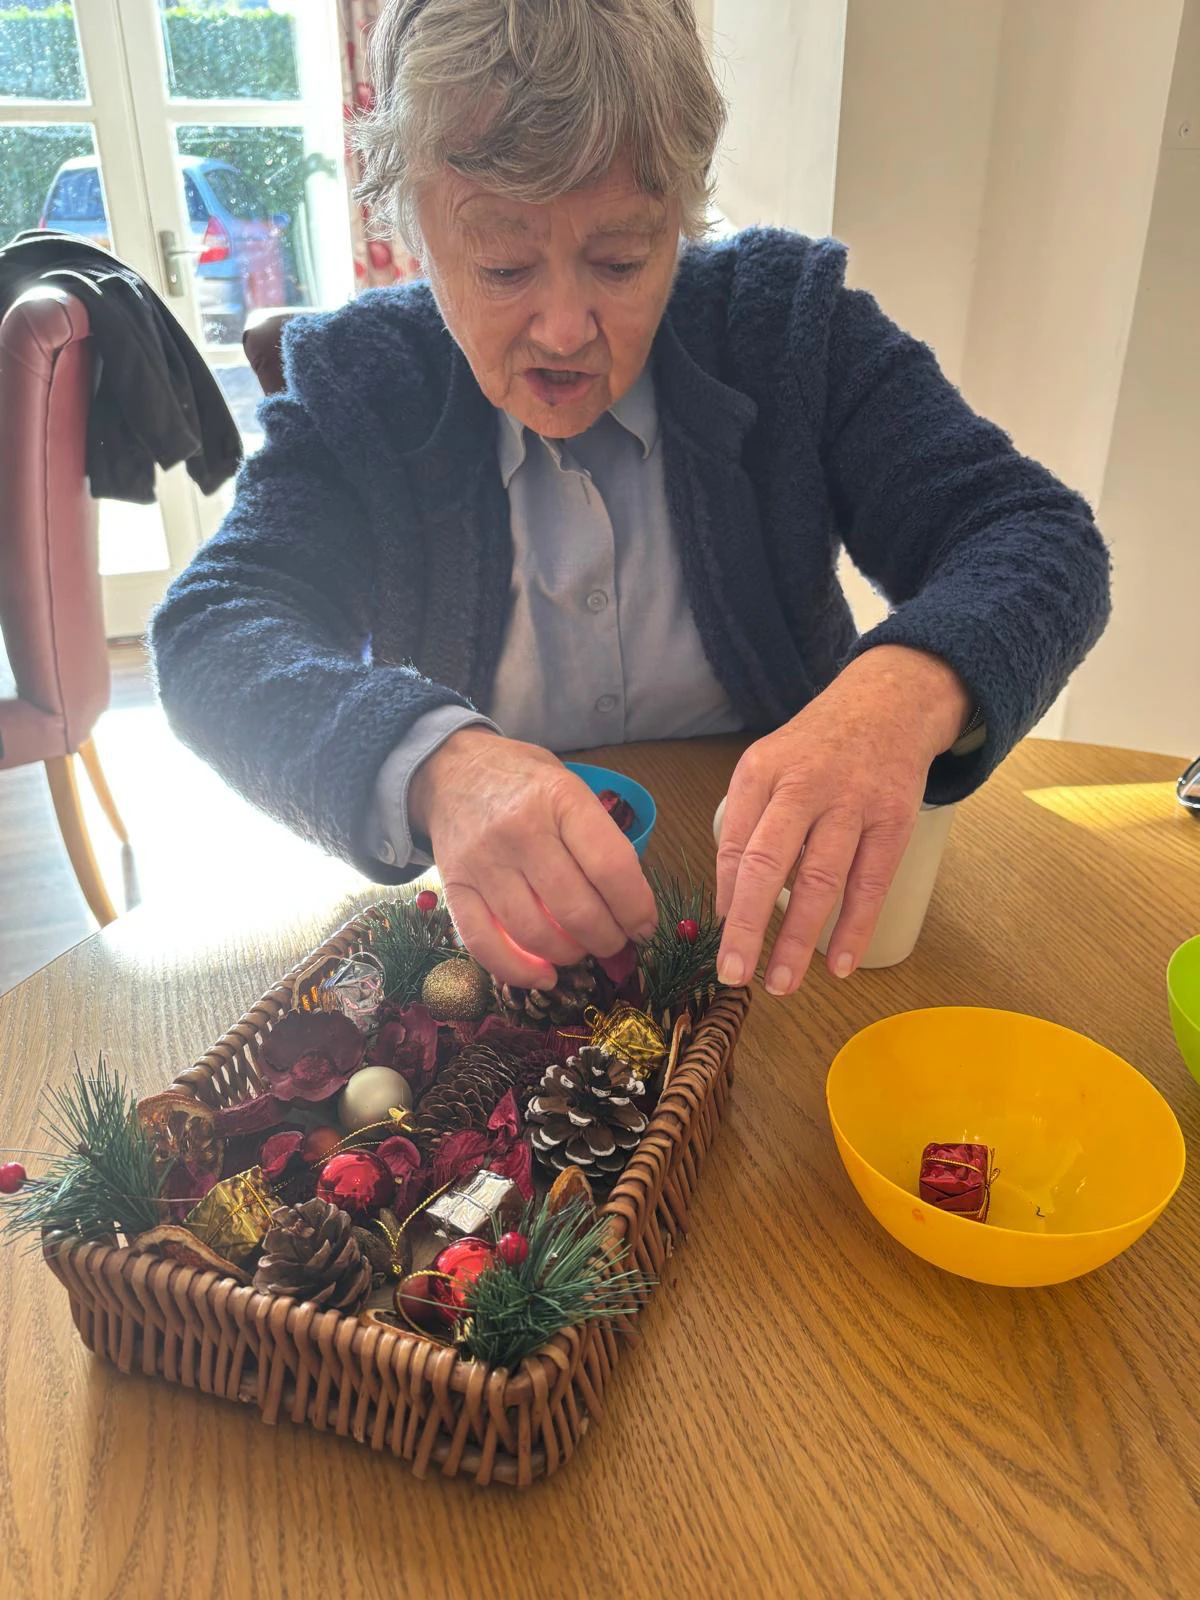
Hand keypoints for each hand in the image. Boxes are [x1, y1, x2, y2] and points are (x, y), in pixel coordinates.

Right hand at [409, 728, 657, 986]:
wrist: (453, 771)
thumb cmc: (526, 784)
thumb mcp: (570, 788)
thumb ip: (599, 838)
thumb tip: (631, 907)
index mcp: (560, 799)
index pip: (610, 866)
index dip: (636, 908)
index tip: (645, 926)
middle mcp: (519, 829)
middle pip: (575, 909)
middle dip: (607, 939)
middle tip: (615, 941)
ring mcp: (482, 861)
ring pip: (534, 933)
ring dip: (569, 955)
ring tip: (581, 949)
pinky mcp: (453, 887)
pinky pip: (483, 944)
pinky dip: (518, 972)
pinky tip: (543, 977)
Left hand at [715, 646, 969, 994]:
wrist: (888, 704)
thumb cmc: (817, 749)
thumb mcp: (768, 768)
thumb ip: (746, 827)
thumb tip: (729, 904)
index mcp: (762, 773)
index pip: (735, 845)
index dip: (727, 899)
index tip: (720, 943)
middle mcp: (805, 786)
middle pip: (770, 864)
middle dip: (749, 925)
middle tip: (733, 974)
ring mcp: (853, 803)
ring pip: (822, 881)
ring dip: (799, 939)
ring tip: (781, 983)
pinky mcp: (894, 820)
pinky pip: (871, 883)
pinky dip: (854, 928)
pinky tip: (837, 964)